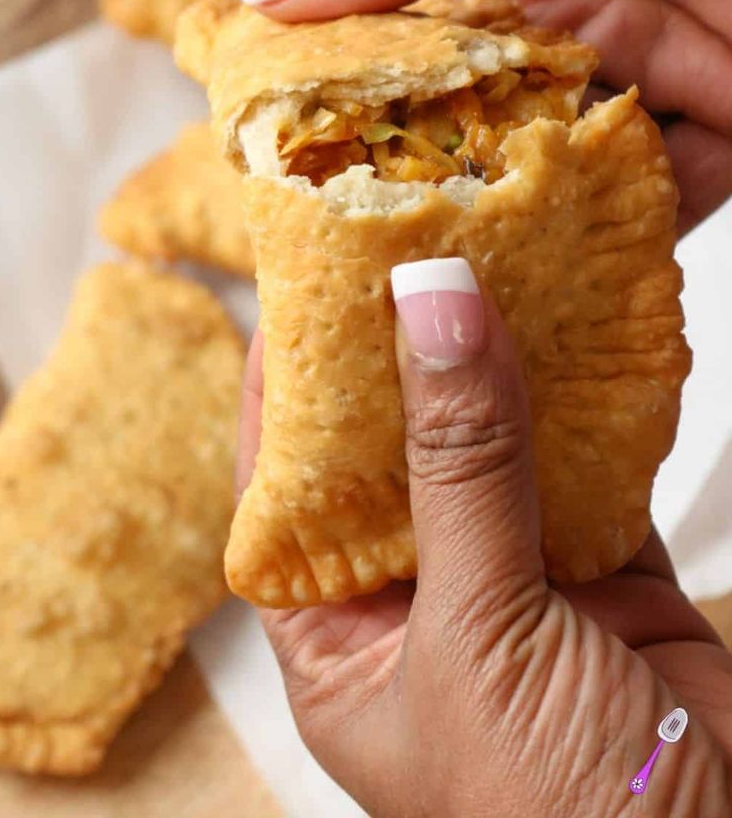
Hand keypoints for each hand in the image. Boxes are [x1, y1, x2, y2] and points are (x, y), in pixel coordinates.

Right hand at [234, 0, 731, 236]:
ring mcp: (660, 54)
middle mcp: (580, 9)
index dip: (383, 123)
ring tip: (492, 289)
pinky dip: (647, 227)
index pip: (430, 55)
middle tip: (412, 273)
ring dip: (550, 224)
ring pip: (588, 170)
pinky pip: (686, 182)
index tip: (335, 196)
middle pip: (506, 131)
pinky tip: (596, 270)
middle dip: (466, 199)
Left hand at [238, 270, 731, 816]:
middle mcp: (420, 597)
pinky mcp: (602, 564)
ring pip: (495, 443)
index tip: (301, 285)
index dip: (285, 383)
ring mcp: (514, 575)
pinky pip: (584, 461)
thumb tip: (433, 309)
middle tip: (409, 248)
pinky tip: (577, 328)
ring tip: (490, 262)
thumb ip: (462, 470)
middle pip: (395, 448)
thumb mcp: (478, 637)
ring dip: (500, 360)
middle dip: (406, 353)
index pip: (284, 486)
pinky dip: (588, 399)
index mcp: (340, 639)